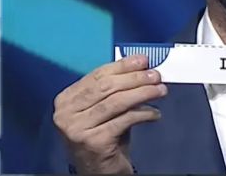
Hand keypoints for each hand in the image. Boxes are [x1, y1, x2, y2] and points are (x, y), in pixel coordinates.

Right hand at [53, 54, 166, 173]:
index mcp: (66, 100)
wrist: (99, 172)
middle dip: (135, 78)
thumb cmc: (103, 137)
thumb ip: (114, 89)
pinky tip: (155, 113)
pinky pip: (124, 120)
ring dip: (143, 93)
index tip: (143, 60)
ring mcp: (77, 129)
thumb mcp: (104, 109)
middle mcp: (66, 113)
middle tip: (155, 76)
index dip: (122, 66)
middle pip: (106, 87)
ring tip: (160, 90)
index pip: (97, 75)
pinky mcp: (93, 142)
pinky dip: (143, 114)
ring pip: (116, 102)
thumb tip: (141, 66)